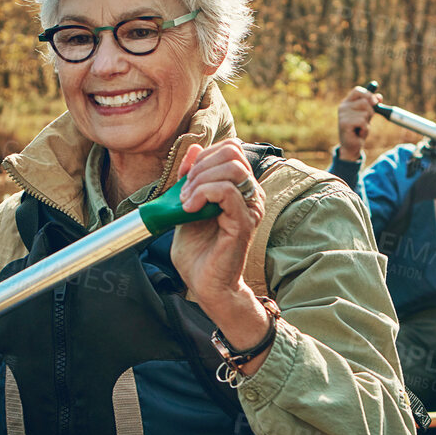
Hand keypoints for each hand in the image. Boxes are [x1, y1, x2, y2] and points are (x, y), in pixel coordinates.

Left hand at [170, 141, 271, 369]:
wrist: (204, 284)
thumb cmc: (198, 251)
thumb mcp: (187, 205)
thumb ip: (191, 178)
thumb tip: (194, 149)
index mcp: (240, 189)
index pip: (230, 150)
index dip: (204, 156)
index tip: (185, 179)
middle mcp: (251, 195)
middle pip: (232, 153)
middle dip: (201, 167)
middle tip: (184, 192)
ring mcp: (250, 208)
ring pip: (231, 168)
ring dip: (201, 179)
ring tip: (186, 201)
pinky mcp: (244, 222)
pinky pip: (226, 191)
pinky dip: (203, 193)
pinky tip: (190, 208)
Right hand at [336, 86, 380, 162]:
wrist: (351, 146)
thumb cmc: (358, 130)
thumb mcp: (367, 115)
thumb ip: (372, 105)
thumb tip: (379, 96)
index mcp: (347, 103)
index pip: (358, 90)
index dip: (368, 94)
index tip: (376, 102)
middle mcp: (343, 107)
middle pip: (365, 101)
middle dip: (370, 112)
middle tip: (365, 121)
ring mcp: (343, 115)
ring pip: (366, 113)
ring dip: (367, 123)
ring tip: (360, 128)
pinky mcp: (344, 124)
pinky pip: (363, 122)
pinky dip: (365, 129)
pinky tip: (358, 133)